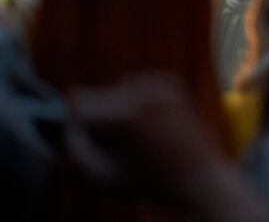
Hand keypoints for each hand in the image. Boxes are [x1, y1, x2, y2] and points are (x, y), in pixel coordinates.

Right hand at [66, 74, 225, 206]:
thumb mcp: (104, 179)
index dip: (73, 121)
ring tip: (133, 138)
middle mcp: (146, 92)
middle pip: (96, 94)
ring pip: (115, 87)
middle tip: (115, 145)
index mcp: (128, 115)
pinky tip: (146, 125)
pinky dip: (134, 102)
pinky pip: (135, 86)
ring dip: (115, 109)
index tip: (82, 138)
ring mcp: (161, 85)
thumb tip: (66, 127)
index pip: (77, 100)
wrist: (202, 178)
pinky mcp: (171, 83)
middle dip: (96, 118)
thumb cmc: (152, 185)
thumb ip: (76, 152)